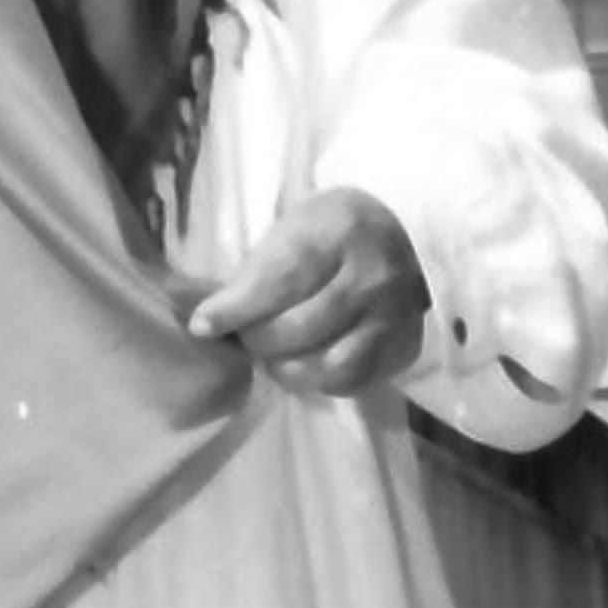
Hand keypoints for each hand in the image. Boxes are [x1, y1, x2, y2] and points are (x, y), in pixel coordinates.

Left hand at [187, 186, 428, 396]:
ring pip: (331, 362)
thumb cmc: (327, 230)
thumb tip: (205, 316)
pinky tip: (305, 366)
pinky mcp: (404, 342)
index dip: (237, 307)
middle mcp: (371, 274)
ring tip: (271, 356)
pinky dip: (321, 381)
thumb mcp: (290, 226)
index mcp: (337, 231)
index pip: (281, 278)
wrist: (403, 229)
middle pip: (302, 326)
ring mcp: (393, 313)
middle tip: (242, 337)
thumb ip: (255, 268)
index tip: (202, 325)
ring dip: (287, 367)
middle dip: (258, 339)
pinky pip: (356, 378)